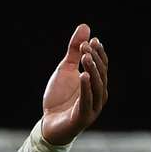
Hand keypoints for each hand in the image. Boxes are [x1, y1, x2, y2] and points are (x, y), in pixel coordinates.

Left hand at [41, 24, 108, 144]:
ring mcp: (93, 107)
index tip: (91, 40)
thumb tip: (85, 27)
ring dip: (92, 70)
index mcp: (96, 84)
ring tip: (85, 56)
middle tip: (85, 46)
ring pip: (97, 86)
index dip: (98, 52)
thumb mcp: (65, 70)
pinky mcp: (83, 117)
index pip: (102, 65)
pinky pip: (87, 101)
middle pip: (101, 74)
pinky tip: (82, 75)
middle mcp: (99, 95)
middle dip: (94, 58)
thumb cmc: (59, 98)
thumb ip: (74, 51)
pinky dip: (86, 88)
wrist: (48, 124)